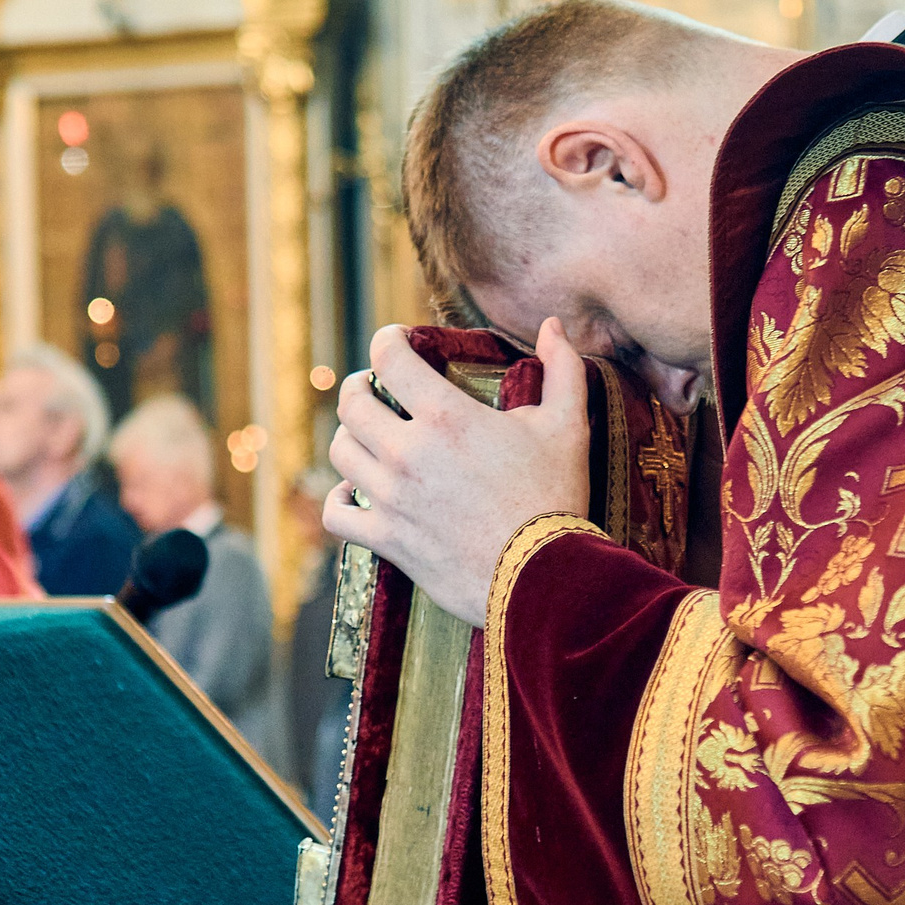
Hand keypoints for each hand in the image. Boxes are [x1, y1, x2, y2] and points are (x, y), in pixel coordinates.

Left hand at [324, 320, 590, 625]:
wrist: (545, 579)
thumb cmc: (556, 499)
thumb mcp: (568, 427)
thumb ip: (562, 368)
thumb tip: (552, 325)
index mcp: (446, 417)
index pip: (388, 357)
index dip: (386, 340)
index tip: (395, 342)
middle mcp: (408, 452)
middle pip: (352, 404)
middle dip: (358, 387)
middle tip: (372, 388)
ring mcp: (391, 498)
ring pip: (342, 452)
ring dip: (351, 437)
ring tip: (368, 436)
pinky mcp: (387, 539)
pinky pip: (336, 513)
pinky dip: (339, 500)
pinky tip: (354, 492)